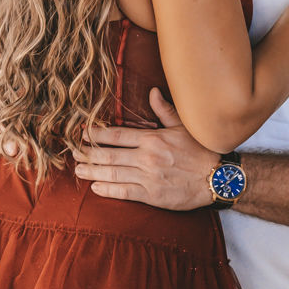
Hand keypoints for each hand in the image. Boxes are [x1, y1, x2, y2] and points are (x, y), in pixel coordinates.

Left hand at [72, 88, 218, 208]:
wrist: (216, 179)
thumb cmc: (201, 151)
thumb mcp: (183, 126)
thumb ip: (164, 110)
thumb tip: (152, 92)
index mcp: (152, 139)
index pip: (116, 135)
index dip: (96, 135)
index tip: (82, 133)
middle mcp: (147, 158)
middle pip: (108, 155)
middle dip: (87, 153)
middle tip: (72, 152)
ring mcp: (148, 178)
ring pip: (112, 174)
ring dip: (92, 171)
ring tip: (78, 169)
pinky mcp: (151, 196)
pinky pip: (123, 192)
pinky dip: (107, 189)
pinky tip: (95, 187)